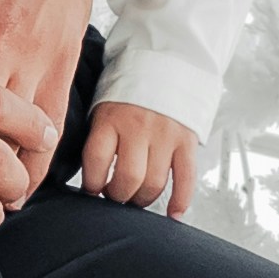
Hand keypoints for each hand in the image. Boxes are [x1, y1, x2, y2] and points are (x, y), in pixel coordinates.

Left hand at [81, 101, 196, 215]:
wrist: (163, 62)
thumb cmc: (126, 94)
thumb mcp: (102, 107)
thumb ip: (99, 138)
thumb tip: (92, 180)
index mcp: (110, 118)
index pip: (96, 161)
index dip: (91, 183)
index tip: (91, 189)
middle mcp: (138, 127)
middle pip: (128, 178)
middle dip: (118, 195)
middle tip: (115, 195)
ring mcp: (165, 134)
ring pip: (155, 183)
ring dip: (143, 199)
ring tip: (135, 197)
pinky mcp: (187, 140)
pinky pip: (186, 178)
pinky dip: (180, 201)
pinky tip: (172, 215)